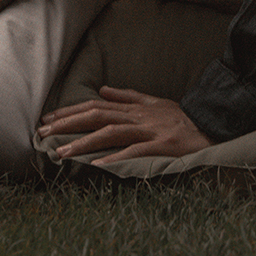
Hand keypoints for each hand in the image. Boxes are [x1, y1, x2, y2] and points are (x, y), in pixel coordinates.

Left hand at [39, 87, 213, 162]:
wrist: (212, 126)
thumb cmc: (182, 118)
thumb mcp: (154, 102)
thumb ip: (128, 96)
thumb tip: (103, 89)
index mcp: (134, 107)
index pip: (96, 106)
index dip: (70, 112)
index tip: (47, 120)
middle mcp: (138, 116)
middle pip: (97, 116)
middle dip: (68, 124)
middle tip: (42, 134)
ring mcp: (150, 130)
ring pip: (111, 133)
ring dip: (84, 143)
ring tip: (62, 154)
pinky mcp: (163, 144)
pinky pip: (136, 151)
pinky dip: (117, 157)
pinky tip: (99, 166)